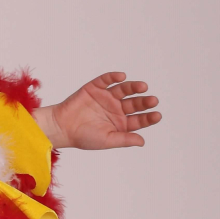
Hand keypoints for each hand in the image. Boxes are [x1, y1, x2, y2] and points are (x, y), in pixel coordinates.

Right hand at [34, 72, 161, 149]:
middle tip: (152, 100)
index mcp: (120, 123)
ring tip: (142, 87)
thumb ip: (124, 139)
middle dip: (144, 102)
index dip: (148, 117)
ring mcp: (106, 97)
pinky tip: (122, 77)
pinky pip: (106, 80)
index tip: (157, 115)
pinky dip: (114, 77)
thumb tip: (142, 141)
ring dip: (133, 87)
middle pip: (134, 103)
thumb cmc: (83, 137)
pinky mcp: (95, 87)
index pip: (139, 119)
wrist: (61, 127)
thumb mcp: (106, 140)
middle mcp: (116, 109)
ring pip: (124, 89)